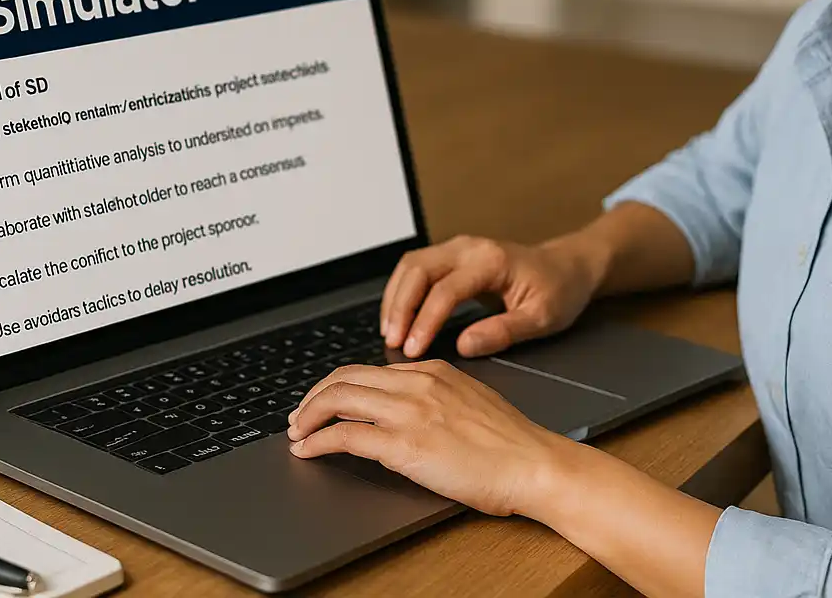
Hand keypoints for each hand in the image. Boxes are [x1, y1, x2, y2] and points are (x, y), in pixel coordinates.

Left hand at [286, 359, 574, 516]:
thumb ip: (436, 398)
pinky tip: (308, 450)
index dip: (337, 384)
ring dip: (308, 416)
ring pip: (338, 400)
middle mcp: (417, 383)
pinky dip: (318, 442)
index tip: (324, 400)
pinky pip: (346, 437)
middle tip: (300, 416)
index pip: (368, 369)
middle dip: (314, 397)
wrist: (534, 464)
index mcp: (432, 371)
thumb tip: (405, 411)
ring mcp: (409, 412)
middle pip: (344, 378)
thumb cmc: (512, 444)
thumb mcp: (470, 402)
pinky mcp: (404, 445)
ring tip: (297, 432)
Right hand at [380, 234, 602, 357]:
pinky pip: (416, 268)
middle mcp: (468, 248)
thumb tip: (463, 346)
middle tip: (392, 342)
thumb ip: (503, 331)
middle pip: (418, 270)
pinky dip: (402, 291)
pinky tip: (398, 316)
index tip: (413, 350)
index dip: (425, 321)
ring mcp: (458, 248)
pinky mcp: (452, 255)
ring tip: (390, 332)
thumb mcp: (542, 317)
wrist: (567, 267)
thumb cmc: (558, 290)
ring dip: (395, 298)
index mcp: (491, 261)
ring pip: (411, 265)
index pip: (445, 290)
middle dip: (400, 307)